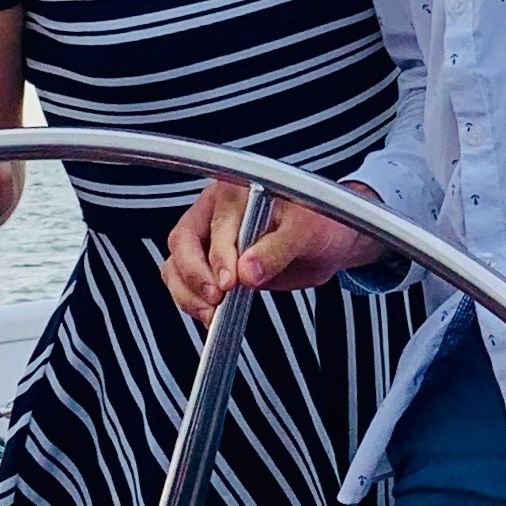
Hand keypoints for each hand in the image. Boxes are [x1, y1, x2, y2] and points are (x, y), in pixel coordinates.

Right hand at [162, 178, 392, 322]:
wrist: (328, 242)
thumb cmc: (321, 225)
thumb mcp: (309, 232)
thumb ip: (279, 248)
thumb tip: (248, 270)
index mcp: (239, 190)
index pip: (217, 223)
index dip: (220, 255)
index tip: (230, 281)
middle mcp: (216, 209)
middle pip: (184, 241)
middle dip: (195, 276)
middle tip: (217, 300)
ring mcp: (208, 236)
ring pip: (176, 263)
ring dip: (188, 292)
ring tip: (212, 314)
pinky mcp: (207, 262)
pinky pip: (182, 280)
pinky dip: (190, 299)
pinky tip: (210, 315)